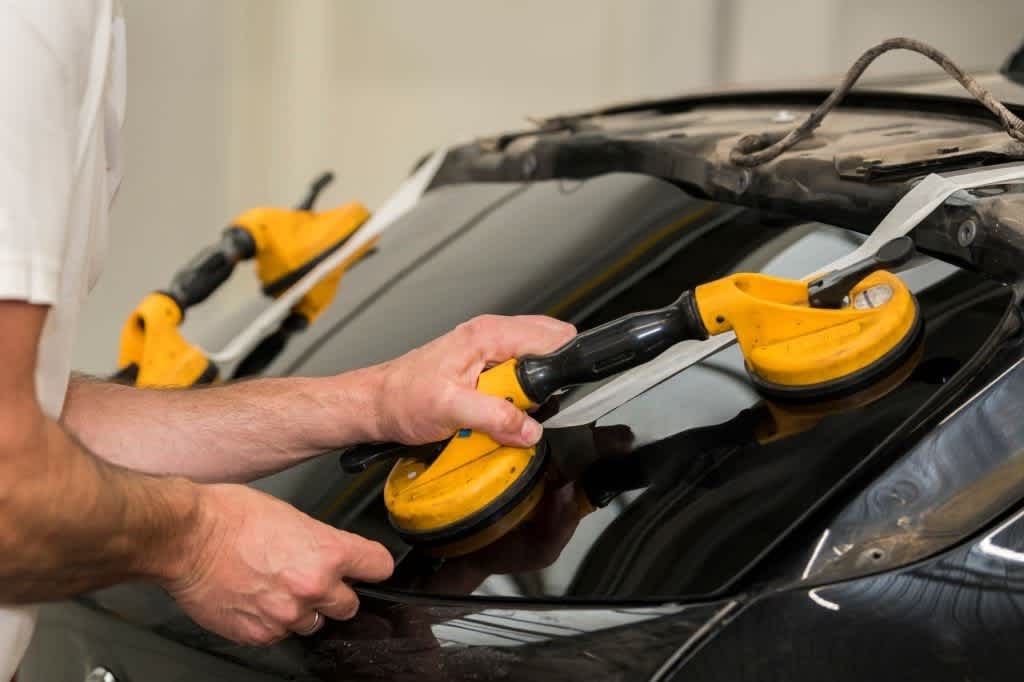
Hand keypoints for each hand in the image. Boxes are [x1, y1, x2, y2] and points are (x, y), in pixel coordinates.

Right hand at [161, 484, 392, 645]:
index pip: (378, 566)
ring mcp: (286, 614)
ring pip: (313, 623)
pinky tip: (256, 598)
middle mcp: (313, 586)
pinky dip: (271, 621)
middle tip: (313, 579)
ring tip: (276, 586)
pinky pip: (279, 634)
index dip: (372, 565)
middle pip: (350, 604)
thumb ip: (318, 540)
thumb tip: (329, 553)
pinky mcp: (260, 634)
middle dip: (336, 593)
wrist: (186, 537)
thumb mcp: (291, 515)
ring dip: (303, 609)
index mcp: (327, 552)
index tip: (368, 566)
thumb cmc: (229, 516)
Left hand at [371, 314, 575, 446]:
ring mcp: (488, 355)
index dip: (558, 367)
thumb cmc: (401, 396)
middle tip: (514, 406)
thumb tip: (529, 428)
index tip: (544, 396)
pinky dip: (510, 405)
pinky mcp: (484, 374)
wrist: (377, 406)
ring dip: (524, 399)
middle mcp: (491, 338)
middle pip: (547, 354)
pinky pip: (514, 388)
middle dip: (542, 386)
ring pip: (532, 374)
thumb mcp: (450, 409)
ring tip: (496, 411)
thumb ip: (494, 416)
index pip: (551, 337)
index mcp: (488, 334)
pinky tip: (489, 415)